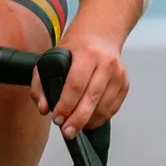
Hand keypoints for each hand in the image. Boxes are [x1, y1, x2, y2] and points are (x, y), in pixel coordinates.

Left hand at [34, 16, 128, 138]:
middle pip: (92, 99)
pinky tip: (88, 120)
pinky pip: (112, 109)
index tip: (57, 118)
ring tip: (75, 126)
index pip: (76, 84)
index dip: (66, 105)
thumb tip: (43, 108)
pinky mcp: (125, 84)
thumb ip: (41, 83)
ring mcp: (119, 74)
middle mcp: (106, 63)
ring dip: (88, 121)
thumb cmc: (76, 47)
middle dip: (77, 120)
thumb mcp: (51, 57)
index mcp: (87, 53)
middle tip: (67, 132)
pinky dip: (99, 118)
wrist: (101, 33)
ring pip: (104, 107)